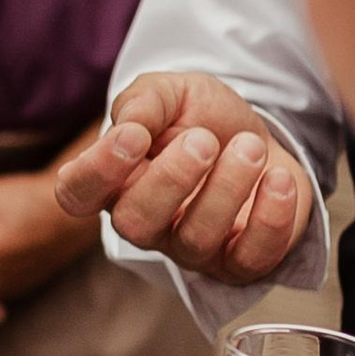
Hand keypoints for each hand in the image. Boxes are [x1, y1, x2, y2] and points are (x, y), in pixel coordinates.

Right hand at [53, 72, 315, 286]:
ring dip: (227, 187)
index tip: (133, 137)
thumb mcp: (171, 92)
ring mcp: (190, 248)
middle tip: (205, 139)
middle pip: (134, 223)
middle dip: (172, 178)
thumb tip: (128, 129)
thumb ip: (143, 102)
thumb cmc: (204, 120)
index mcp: (114, 180)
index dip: (97, 171)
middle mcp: (145, 222)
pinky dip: (269, 217)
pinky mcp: (239, 262)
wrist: (262, 138)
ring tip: (250, 147)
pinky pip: (248, 258)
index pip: (77, 194)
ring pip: (195, 239)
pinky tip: (278, 178)